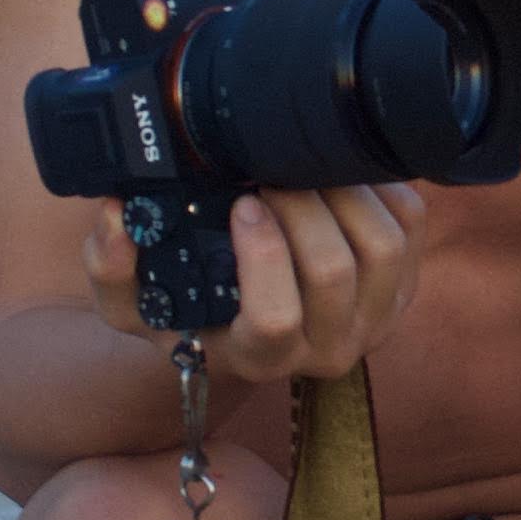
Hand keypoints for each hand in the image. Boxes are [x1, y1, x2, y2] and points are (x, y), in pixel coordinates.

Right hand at [80, 182, 427, 384]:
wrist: (242, 328)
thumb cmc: (187, 309)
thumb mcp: (130, 300)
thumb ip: (109, 266)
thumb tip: (115, 216)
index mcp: (260, 358)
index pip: (276, 320)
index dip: (264, 257)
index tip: (241, 204)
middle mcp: (324, 350)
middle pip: (335, 271)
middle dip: (303, 203)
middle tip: (270, 166)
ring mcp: (373, 320)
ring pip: (382, 247)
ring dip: (344, 191)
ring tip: (302, 161)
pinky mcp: (404, 285)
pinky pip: (411, 224)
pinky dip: (381, 185)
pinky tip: (340, 167)